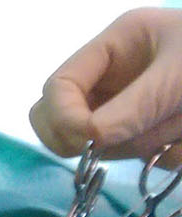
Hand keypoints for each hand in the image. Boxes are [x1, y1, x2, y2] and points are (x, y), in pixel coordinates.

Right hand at [30, 7, 181, 163]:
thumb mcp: (177, 75)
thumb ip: (132, 107)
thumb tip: (88, 141)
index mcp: (117, 46)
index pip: (59, 86)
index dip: (62, 116)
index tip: (85, 139)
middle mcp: (116, 78)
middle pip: (62, 119)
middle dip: (84, 137)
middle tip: (111, 145)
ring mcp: (132, 107)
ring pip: (102, 145)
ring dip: (140, 144)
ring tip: (179, 127)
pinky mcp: (155, 133)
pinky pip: (141, 157)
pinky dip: (165, 155)